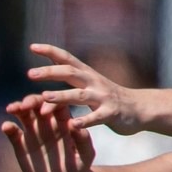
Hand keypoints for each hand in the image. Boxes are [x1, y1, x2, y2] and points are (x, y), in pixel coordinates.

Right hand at [1, 93, 96, 171]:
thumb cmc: (78, 168)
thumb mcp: (85, 155)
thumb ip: (83, 140)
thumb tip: (75, 124)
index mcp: (64, 122)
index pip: (57, 104)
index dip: (50, 103)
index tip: (44, 110)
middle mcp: (47, 124)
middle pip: (38, 104)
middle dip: (31, 101)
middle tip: (24, 105)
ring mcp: (33, 133)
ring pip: (23, 113)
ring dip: (17, 107)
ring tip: (12, 109)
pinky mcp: (21, 144)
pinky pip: (13, 132)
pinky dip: (8, 127)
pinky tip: (6, 127)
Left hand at [25, 43, 141, 132]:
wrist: (140, 109)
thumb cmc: (108, 98)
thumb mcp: (89, 85)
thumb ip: (71, 80)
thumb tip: (47, 74)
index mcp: (86, 74)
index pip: (66, 58)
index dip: (50, 51)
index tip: (32, 46)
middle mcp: (93, 82)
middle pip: (70, 73)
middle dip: (50, 72)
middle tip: (30, 73)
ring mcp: (103, 97)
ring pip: (79, 95)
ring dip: (61, 96)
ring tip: (45, 97)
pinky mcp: (111, 113)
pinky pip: (96, 118)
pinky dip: (85, 121)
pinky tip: (72, 125)